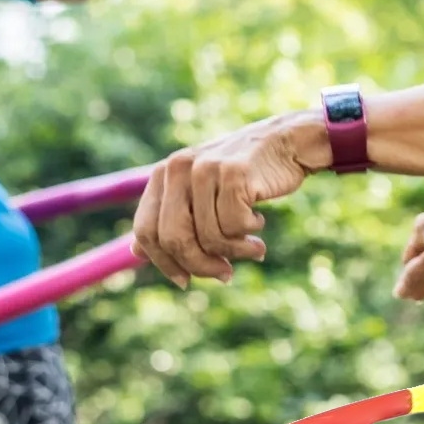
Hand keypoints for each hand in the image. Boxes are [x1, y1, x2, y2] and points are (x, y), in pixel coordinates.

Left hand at [132, 112, 320, 286]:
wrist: (286, 142)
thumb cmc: (244, 175)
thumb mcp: (200, 194)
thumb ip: (170, 219)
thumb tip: (136, 252)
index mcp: (163, 174)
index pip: (145, 231)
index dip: (164, 262)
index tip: (186, 281)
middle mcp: (177, 168)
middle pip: (174, 239)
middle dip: (201, 265)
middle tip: (225, 274)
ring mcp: (204, 168)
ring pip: (209, 237)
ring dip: (236, 252)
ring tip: (255, 247)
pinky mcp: (233, 172)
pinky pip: (234, 225)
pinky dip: (250, 234)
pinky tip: (260, 222)